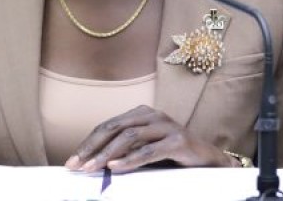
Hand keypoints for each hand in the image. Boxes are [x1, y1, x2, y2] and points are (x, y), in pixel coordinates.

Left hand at [64, 105, 233, 172]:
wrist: (209, 160)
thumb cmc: (173, 155)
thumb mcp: (145, 149)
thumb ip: (125, 150)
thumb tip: (94, 162)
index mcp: (141, 114)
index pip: (108, 125)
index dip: (88, 142)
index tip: (73, 160)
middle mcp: (152, 115)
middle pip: (114, 128)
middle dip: (92, 147)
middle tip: (76, 164)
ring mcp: (166, 126)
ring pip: (129, 137)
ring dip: (106, 154)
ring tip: (92, 168)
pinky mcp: (177, 140)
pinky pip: (148, 150)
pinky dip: (129, 160)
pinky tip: (115, 167)